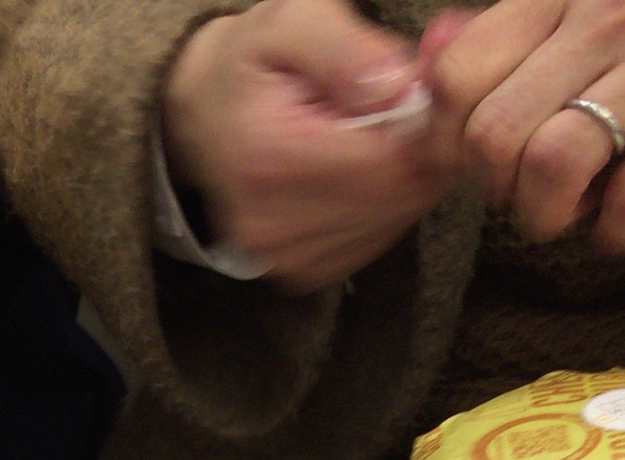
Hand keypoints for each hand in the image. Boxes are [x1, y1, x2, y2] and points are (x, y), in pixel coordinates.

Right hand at [161, 0, 457, 294]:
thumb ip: (347, 50)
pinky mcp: (298, 270)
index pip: (387, 163)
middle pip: (395, 196)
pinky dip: (383, 205)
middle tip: (398, 107)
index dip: (422, 123)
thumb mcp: (293, 22)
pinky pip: (375, 241)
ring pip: (393, 221)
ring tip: (371, 136)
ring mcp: (282, 255)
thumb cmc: (250, 61)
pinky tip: (359, 171)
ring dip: (403, 178)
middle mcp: (268, 221)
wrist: (202, 109)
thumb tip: (399, 88)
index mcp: (267, 158)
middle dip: (416, 149)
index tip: (416, 88)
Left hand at [429, 0, 624, 252]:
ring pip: (552, 165)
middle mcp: (612, 8)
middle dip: (496, 191)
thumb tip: (427, 75)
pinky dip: (615, 233)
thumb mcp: (606, 6)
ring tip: (570, 215)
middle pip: (495, 132)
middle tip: (525, 198)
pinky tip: (624, 225)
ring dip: (548, 217)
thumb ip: (520, 36)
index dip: (450, 141)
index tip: (476, 166)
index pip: (459, 75)